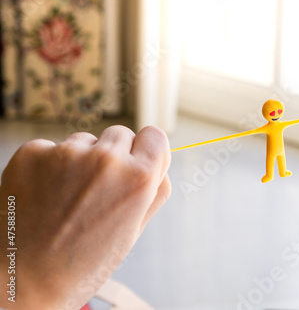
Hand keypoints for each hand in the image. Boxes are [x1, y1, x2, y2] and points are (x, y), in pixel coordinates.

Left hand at [0, 125, 170, 308]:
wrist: (24, 280)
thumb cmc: (83, 263)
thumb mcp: (134, 230)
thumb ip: (155, 191)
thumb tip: (157, 161)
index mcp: (138, 178)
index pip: (155, 135)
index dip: (146, 151)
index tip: (136, 163)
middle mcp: (105, 159)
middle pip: (120, 134)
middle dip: (114, 156)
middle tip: (97, 189)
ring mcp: (66, 153)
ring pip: (84, 141)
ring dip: (80, 160)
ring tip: (67, 198)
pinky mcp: (32, 153)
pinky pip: (51, 148)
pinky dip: (48, 165)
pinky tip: (44, 195)